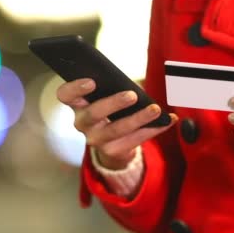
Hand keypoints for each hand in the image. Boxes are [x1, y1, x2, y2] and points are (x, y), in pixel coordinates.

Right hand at [57, 78, 177, 169]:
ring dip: (138, 118)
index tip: (92, 81)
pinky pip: (135, 140)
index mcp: (77, 104)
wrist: (112, 140)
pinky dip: (154, 129)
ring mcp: (95, 139)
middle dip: (113, 103)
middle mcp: (82, 123)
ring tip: (155, 109)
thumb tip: (134, 85)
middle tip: (132, 95)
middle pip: (94, 113)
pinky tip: (168, 120)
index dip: (75, 88)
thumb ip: (112, 87)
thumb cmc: (110, 107)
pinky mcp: (112, 151)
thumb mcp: (106, 95)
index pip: (65, 95)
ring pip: (116, 129)